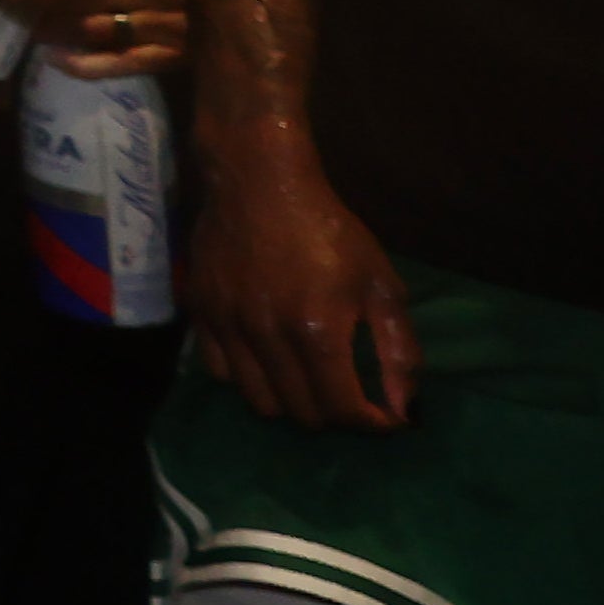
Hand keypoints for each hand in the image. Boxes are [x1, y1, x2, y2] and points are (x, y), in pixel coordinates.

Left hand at [0, 0, 185, 78]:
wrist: (227, 0)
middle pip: (89, 1)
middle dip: (40, 5)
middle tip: (7, 7)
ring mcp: (176, 27)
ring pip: (99, 29)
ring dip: (55, 30)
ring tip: (27, 26)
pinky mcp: (175, 57)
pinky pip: (118, 64)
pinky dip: (82, 64)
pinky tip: (54, 58)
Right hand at [186, 133, 416, 429]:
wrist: (258, 181)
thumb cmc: (328, 229)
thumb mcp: (380, 284)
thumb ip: (397, 350)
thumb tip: (404, 410)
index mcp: (317, 330)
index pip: (342, 409)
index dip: (370, 423)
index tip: (384, 416)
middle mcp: (267, 337)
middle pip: (301, 413)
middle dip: (334, 413)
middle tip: (348, 393)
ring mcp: (227, 326)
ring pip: (258, 400)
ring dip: (290, 401)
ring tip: (306, 381)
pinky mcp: (199, 312)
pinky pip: (219, 371)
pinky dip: (246, 377)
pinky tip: (264, 357)